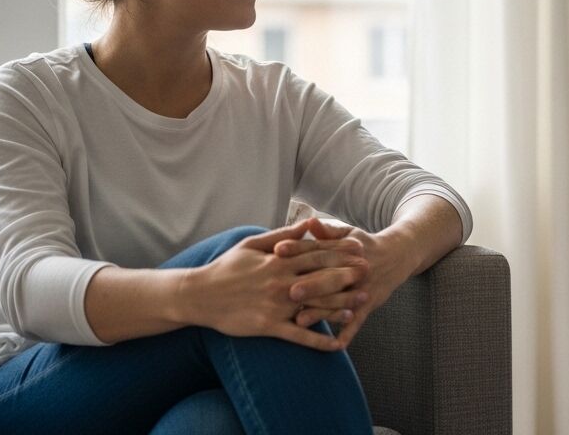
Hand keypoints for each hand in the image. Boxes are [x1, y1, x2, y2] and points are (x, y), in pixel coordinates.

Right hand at [181, 221, 366, 350]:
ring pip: (315, 306)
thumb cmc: (226, 267)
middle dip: (347, 274)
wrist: (199, 295)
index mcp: (278, 260)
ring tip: (360, 305)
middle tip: (370, 272)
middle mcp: (281, 281)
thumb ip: (283, 234)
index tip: (360, 248)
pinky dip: (318, 341)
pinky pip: (299, 336)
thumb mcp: (253, 244)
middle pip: (321, 276)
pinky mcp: (269, 326)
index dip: (340, 250)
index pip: (316, 253)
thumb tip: (308, 223)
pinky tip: (337, 345)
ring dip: (339, 306)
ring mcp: (276, 305)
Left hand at [281, 217, 415, 348]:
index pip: (318, 247)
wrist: (396, 256)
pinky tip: (333, 345)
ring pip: (340, 302)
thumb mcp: (348, 233)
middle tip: (288, 292)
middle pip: (329, 276)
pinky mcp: (369, 304)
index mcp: (346, 248)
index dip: (298, 248)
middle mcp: (355, 268)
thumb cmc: (364, 244)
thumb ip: (326, 231)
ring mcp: (362, 289)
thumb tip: (308, 222)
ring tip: (300, 321)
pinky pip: (357, 322)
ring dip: (321, 312)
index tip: (278, 250)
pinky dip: (347, 333)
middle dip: (310, 285)